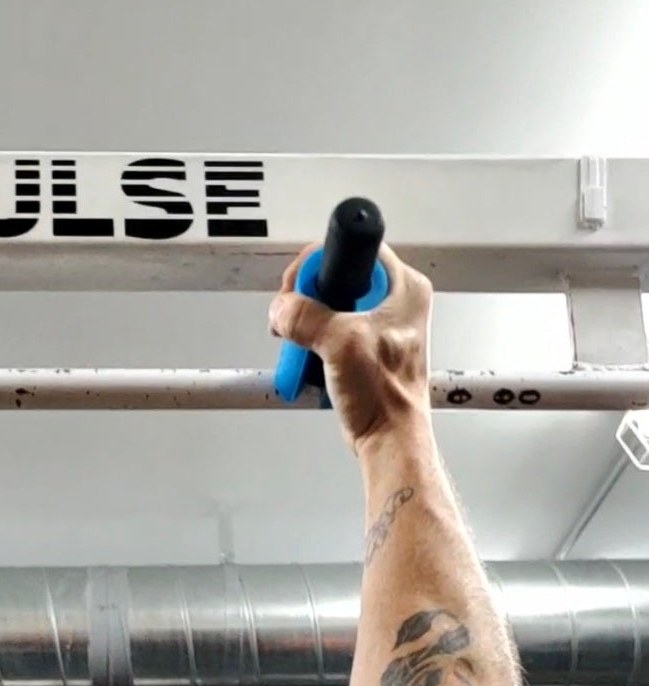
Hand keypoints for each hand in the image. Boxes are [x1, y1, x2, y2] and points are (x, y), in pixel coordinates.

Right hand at [268, 243, 431, 454]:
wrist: (388, 439)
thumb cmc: (388, 398)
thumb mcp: (343, 344)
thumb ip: (307, 318)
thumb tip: (282, 308)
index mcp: (403, 286)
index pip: (352, 247)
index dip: (319, 264)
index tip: (301, 289)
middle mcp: (393, 300)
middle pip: (334, 276)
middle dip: (306, 300)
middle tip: (298, 323)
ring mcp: (376, 324)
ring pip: (326, 306)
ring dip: (306, 327)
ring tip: (305, 347)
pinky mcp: (361, 346)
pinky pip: (325, 331)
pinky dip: (312, 345)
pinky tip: (312, 360)